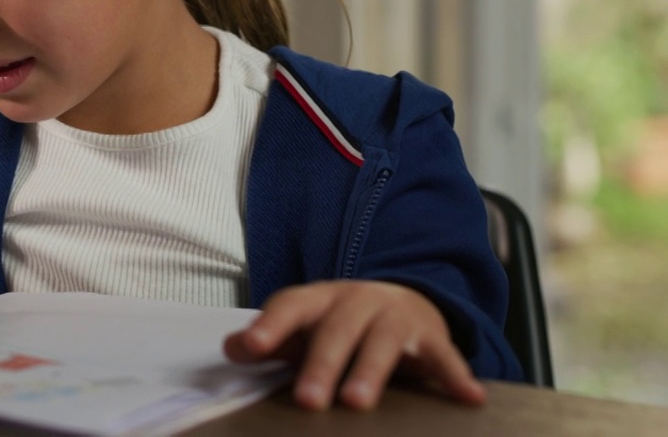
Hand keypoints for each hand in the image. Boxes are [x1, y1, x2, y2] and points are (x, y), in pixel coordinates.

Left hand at [224, 280, 485, 409]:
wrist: (400, 299)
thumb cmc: (338, 322)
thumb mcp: (303, 326)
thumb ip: (268, 340)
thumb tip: (231, 349)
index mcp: (319, 299)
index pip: (290, 306)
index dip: (270, 326)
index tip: (252, 346)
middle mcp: (356, 302)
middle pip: (335, 331)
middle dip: (321, 365)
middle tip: (307, 400)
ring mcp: (395, 317)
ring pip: (381, 343)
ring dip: (370, 372)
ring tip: (358, 402)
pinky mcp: (430, 336)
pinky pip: (444, 356)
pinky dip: (456, 376)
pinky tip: (469, 397)